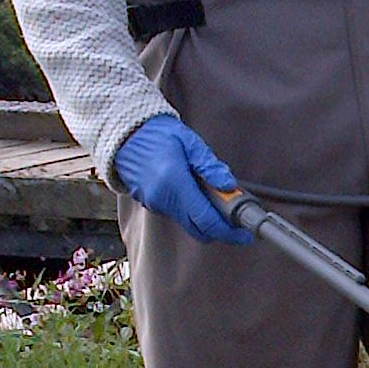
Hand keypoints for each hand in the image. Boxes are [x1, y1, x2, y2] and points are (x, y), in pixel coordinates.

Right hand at [113, 115, 251, 244]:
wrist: (124, 133)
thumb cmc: (158, 134)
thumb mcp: (190, 142)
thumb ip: (210, 165)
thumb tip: (229, 186)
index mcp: (175, 183)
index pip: (207, 221)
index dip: (229, 232)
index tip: (244, 234)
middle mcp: (163, 199)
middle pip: (199, 230)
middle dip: (221, 230)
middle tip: (236, 221)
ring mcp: (154, 203)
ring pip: (188, 224)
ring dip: (206, 219)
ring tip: (216, 199)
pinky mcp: (150, 203)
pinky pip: (177, 215)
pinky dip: (192, 212)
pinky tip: (197, 195)